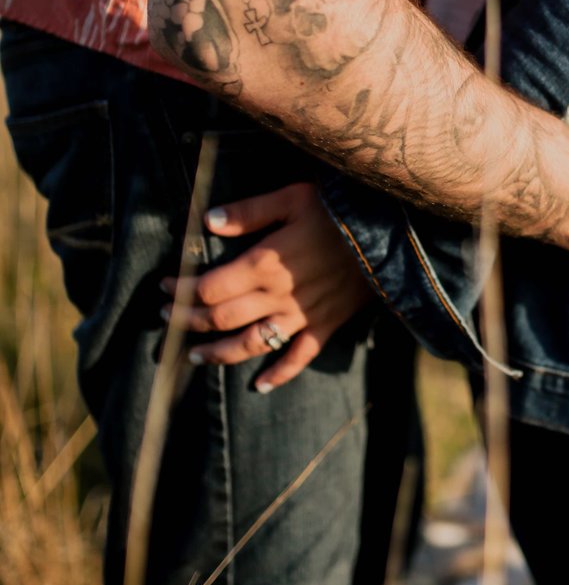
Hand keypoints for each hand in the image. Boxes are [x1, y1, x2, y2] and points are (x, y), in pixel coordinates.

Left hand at [161, 182, 370, 390]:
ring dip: (219, 354)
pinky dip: (279, 375)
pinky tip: (260, 386)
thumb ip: (250, 211)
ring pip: (251, 344)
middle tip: (166, 319)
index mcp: (264, 264)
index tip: (162, 287)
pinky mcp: (325, 326)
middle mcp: (277, 296)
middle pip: (221, 318)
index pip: (209, 287)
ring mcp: (301, 316)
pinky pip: (299, 357)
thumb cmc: (339, 210)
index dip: (180, 291)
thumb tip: (208, 220)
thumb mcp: (293, 198)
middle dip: (188, 321)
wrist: (390, 236)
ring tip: (194, 357)